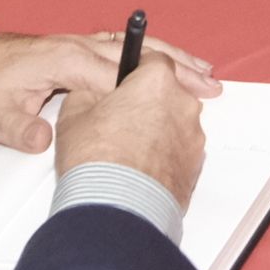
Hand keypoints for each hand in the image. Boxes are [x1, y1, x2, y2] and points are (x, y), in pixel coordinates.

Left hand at [0, 30, 216, 154]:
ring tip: (202, 68)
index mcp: (63, 58)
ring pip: (133, 47)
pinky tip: (166, 61)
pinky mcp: (75, 49)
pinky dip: (148, 53)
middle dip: (176, 65)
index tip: (182, 96)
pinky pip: (120, 48)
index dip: (150, 85)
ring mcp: (77, 43)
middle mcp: (76, 45)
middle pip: (136, 52)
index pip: (116, 73)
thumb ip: (22, 129)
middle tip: (210, 80)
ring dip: (169, 55)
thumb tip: (43, 139)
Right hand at [55, 54, 207, 208]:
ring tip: (129, 151)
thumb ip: (89, 91)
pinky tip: (142, 168)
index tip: (124, 83)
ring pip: (175, 123)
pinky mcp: (196, 166)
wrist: (116, 209)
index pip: (153, 59)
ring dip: (158, 129)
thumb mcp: (74, 113)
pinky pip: (179, 150)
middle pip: (167, 92)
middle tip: (121, 121)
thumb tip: (92, 91)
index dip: (134, 71)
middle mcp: (183, 103)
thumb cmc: (95, 159)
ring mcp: (193, 136)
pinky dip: (164, 155)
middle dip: (148, 102)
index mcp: (156, 80)